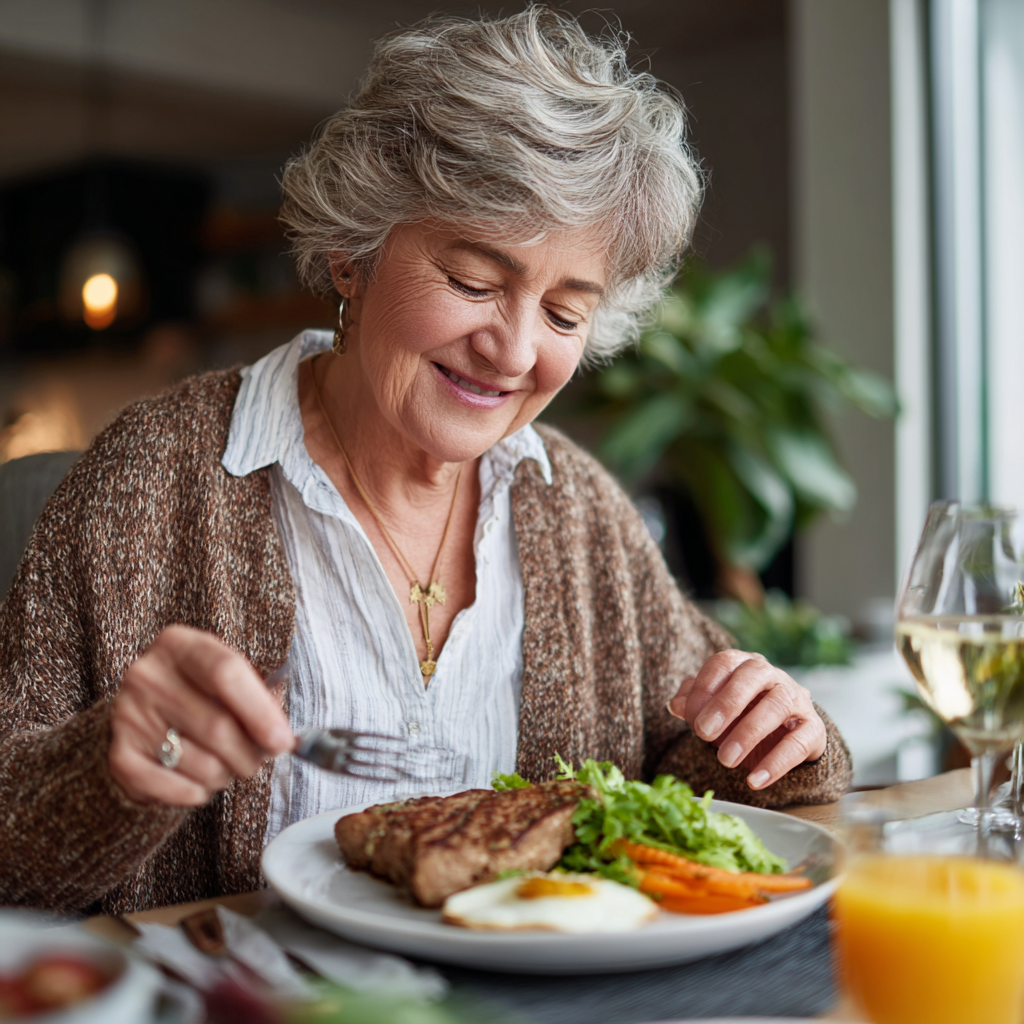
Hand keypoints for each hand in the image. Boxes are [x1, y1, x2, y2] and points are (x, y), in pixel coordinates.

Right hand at [109, 625, 293, 805]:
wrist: (145, 713)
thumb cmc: (201, 693)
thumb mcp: (229, 678)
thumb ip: (260, 697)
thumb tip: (281, 738)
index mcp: (180, 644)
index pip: (226, 672)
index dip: (260, 712)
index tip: (283, 741)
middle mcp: (147, 675)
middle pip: (217, 726)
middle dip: (250, 754)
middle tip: (259, 760)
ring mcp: (128, 715)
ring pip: (201, 764)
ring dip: (226, 775)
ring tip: (226, 766)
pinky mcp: (118, 755)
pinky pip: (173, 788)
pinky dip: (197, 793)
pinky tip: (200, 781)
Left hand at [667, 650, 825, 790]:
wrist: (784, 740)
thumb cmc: (740, 718)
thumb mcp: (713, 711)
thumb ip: (693, 704)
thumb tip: (675, 704)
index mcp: (744, 665)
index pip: (725, 662)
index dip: (705, 686)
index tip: (689, 714)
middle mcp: (773, 676)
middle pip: (752, 677)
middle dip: (726, 704)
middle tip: (704, 733)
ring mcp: (796, 700)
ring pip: (777, 706)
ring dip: (748, 733)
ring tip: (725, 760)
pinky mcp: (813, 729)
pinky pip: (798, 743)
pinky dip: (776, 763)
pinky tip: (754, 781)